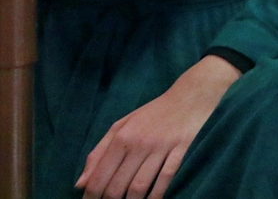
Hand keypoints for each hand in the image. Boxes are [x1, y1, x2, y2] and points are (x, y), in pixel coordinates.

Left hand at [76, 56, 238, 198]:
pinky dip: (156, 195)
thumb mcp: (121, 126)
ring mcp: (161, 147)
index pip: (100, 176)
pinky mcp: (180, 150)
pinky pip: (165, 178)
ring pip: (140, 185)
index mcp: (121, 137)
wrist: (189, 96)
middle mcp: (139, 143)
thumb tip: (80, 184)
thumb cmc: (152, 113)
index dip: (92, 195)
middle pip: (118, 185)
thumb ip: (98, 153)